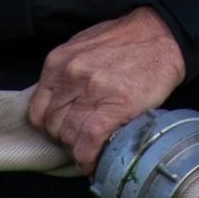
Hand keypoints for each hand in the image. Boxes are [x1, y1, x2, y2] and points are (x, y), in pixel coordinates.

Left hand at [29, 7, 186, 174]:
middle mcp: (70, 76)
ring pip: (69, 137)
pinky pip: (89, 142)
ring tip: (92, 149)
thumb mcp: (83, 47)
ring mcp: (91, 91)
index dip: (50, 128)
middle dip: (66, 139)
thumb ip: (65, 73)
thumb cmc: (124, 41)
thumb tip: (57, 103)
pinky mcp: (114, 106)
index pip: (37, 111)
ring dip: (78, 150)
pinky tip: (94, 162)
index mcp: (58, 62)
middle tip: (82, 141)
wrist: (160, 35)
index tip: (64, 132)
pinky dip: (88, 158)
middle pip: (53, 127)